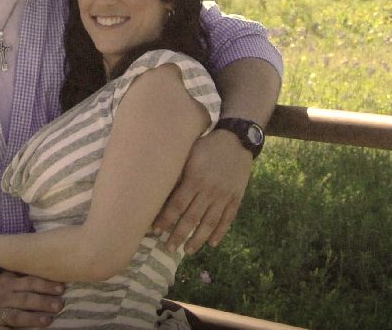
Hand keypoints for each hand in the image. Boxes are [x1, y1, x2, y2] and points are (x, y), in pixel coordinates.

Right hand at [0, 271, 64, 328]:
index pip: (29, 282)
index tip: (61, 288)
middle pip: (25, 299)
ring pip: (16, 316)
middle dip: (43, 302)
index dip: (45, 285)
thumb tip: (48, 267)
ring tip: (48, 320)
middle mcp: (3, 298)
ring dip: (32, 318)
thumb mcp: (5, 280)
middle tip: (59, 305)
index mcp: (8, 284)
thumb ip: (22, 275)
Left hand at [151, 129, 251, 253]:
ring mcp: (224, 196)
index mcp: (195, 179)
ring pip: (209, 223)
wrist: (237, 141)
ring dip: (198, 239)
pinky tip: (212, 243)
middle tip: (169, 249)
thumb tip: (160, 191)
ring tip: (188, 250)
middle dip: (178, 235)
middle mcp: (209, 190)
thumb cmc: (207, 146)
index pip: (177, 205)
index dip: (165, 220)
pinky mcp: (236, 198)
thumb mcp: (189, 154)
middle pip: (191, 218)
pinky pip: (227, 219)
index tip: (155, 231)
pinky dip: (220, 233)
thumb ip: (178, 173)